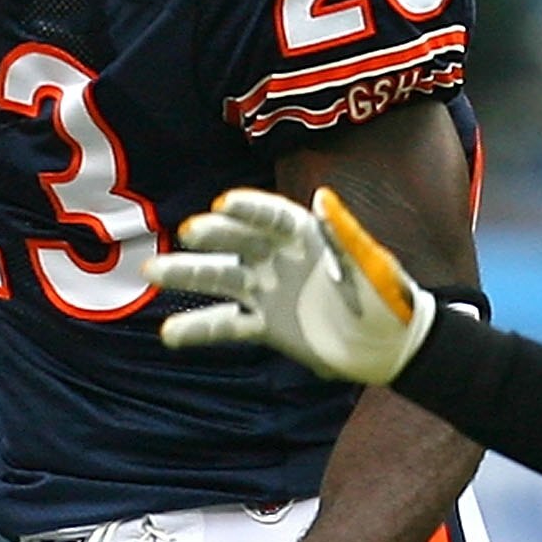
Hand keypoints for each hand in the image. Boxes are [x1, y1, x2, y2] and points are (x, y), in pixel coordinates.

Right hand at [148, 186, 432, 383]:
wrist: (388, 346)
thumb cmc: (387, 298)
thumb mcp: (372, 266)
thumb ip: (345, 234)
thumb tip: (322, 195)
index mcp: (308, 234)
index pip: (273, 217)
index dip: (249, 210)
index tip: (223, 204)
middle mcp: (280, 257)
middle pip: (240, 242)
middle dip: (214, 238)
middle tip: (188, 235)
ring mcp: (268, 290)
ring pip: (222, 278)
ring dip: (188, 275)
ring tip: (153, 273)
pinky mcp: (264, 325)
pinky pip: (227, 324)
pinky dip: (199, 328)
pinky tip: (170, 333)